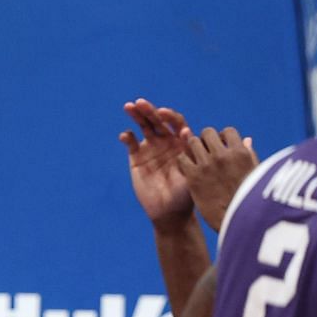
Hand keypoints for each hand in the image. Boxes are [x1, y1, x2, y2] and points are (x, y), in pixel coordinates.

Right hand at [119, 97, 192, 226]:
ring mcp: (150, 148)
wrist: (169, 213)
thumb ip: (189, 153)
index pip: (176, 122)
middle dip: (149, 110)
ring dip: (136, 115)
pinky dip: (127, 137)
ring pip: (143, 126)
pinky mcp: (136, 157)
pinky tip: (125, 136)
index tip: (163, 114)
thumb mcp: (192, 173)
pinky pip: (131, 142)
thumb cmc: (186, 195)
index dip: (169, 116)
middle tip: (141, 103)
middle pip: (157, 120)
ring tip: (129, 107)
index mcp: (182, 142)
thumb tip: (187, 132)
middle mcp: (166, 141)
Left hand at [178, 125, 258, 231]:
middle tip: (206, 151)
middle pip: (208, 133)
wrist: (239, 224)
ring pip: (192, 142)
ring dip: (194, 148)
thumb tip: (247, 140)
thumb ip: (249, 155)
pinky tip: (189, 169)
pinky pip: (182, 158)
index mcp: (241, 153)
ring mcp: (206, 165)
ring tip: (197, 159)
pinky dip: (184, 161)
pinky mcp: (193, 177)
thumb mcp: (256, 175)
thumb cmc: (252, 201)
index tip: (222, 146)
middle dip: (206, 139)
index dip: (223, 137)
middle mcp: (223, 155)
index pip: (228, 131)